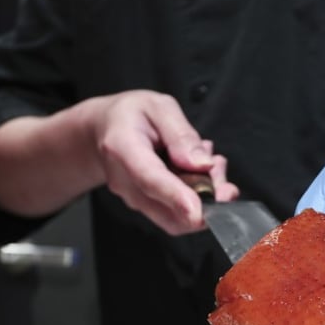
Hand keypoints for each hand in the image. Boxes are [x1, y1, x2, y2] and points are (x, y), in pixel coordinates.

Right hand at [88, 90, 237, 233]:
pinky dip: (198, 198)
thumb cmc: (131, 115)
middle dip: (206, 201)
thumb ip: (181, 134)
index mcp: (123, 148)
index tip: (198, 212)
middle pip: (167, 210)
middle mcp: (124, 181)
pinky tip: (202, 171)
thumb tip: (202, 165)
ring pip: (177, 217)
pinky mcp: (146, 207)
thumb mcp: (159, 107)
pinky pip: (177, 214)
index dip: (176, 197)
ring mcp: (134, 199)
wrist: (103, 130)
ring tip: (212, 162)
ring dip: (206, 197)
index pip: (150, 179)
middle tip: (221, 168)